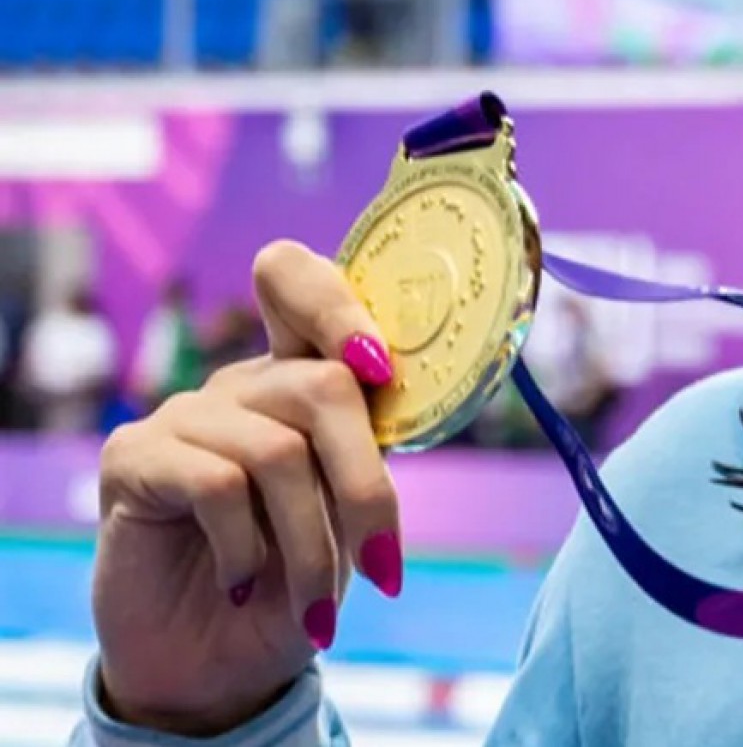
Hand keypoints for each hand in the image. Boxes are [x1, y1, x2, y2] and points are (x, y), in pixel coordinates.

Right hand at [92, 241, 401, 735]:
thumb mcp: (346, 513)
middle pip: (324, 385)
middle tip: (381, 565)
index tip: (383, 370)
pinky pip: (218, 484)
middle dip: (366, 487)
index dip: (340, 308)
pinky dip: (248, 549)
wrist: (215, 662)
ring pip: (280, 452)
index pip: (296, 281)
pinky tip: (242, 585)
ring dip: (312, 546)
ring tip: (316, 606)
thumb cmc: (295, 579)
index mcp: (299, 378)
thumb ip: (368, 448)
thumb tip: (407, 396)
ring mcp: (185, 414)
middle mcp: (242, 383)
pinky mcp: (134, 457)